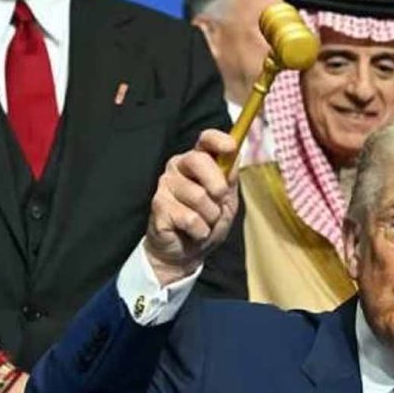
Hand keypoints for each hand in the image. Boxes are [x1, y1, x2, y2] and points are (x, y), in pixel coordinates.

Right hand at [144, 129, 237, 285]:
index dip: (218, 140)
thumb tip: (234, 155)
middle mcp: (178, 167)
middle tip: (220, 201)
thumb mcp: (227, 200)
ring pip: (199, 195)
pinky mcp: (158, 205)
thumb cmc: (206, 221)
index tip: (231, 147)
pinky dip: (200, 230)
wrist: (185, 252)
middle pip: (199, 161)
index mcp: (197, 160)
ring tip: (205, 222)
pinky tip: (193, 231)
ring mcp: (165, 185)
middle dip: (218, 185)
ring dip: (211, 216)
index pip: (205, 140)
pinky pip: (190, 218)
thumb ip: (230, 178)